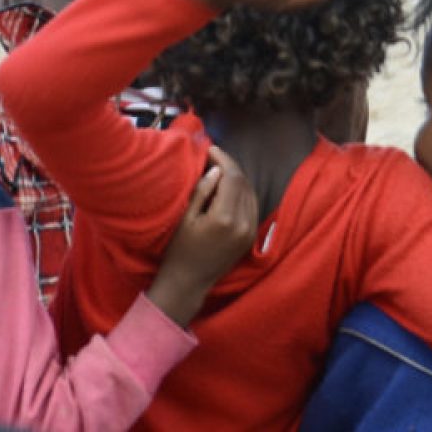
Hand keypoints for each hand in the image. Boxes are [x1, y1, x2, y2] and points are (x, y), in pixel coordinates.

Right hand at [147, 147, 258, 325]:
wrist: (189, 282)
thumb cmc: (179, 250)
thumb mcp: (186, 218)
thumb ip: (203, 191)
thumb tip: (217, 170)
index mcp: (225, 218)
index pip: (232, 177)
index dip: (223, 159)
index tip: (211, 149)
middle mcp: (243, 224)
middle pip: (243, 183)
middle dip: (231, 166)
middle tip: (215, 156)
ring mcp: (249, 232)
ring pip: (250, 193)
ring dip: (238, 178)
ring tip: (220, 169)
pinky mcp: (250, 238)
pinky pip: (252, 206)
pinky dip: (243, 193)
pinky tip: (229, 187)